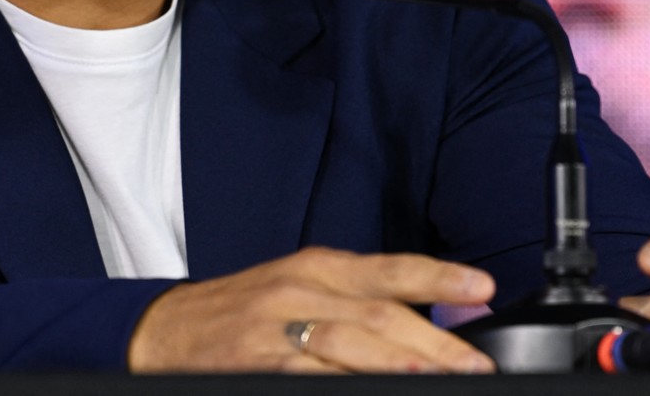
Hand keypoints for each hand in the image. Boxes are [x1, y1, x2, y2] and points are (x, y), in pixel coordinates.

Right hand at [127, 246, 495, 372]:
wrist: (167, 330)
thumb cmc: (243, 312)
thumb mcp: (299, 289)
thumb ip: (357, 301)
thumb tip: (428, 320)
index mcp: (316, 267)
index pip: (388, 268)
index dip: (438, 277)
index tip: (482, 288)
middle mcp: (299, 290)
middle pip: (379, 315)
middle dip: (435, 343)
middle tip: (476, 365)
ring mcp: (276, 329)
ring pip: (350, 345)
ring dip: (399, 366)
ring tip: (439, 380)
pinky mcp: (258, 365)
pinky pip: (311, 377)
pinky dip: (346, 387)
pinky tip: (372, 394)